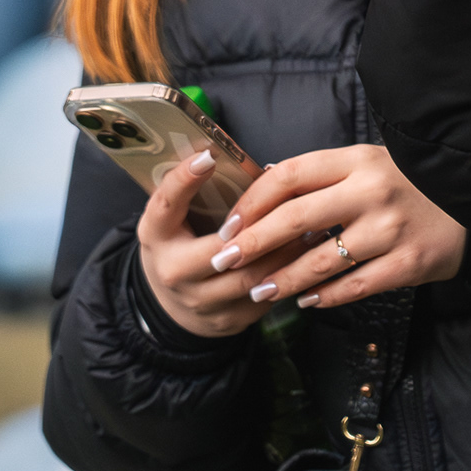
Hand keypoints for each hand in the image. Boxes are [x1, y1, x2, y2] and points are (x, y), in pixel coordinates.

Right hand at [137, 149, 309, 338]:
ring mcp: (200, 301)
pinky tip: (310, 255)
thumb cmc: (181, 245)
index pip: (166, 206)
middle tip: (294, 202)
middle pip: (221, 250)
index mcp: (157, 237)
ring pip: (251, 277)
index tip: (208, 155)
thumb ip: (194, 192)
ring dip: (285, 252)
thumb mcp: (176, 219)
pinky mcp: (228, 319)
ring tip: (314, 226)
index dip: (184, 180)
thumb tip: (224, 151)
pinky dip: (289, 274)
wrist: (172, 305)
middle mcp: (173, 271)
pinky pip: (266, 296)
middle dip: (260, 229)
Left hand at [208, 144, 468, 311]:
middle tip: (224, 262)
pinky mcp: (409, 263)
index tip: (229, 223)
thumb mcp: (371, 163)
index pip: (290, 175)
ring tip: (258, 292)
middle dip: (252, 244)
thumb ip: (325, 175)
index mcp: (359, 160)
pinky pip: (354, 287)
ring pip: (319, 262)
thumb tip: (264, 188)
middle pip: (295, 218)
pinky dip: (325, 297)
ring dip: (281, 281)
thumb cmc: (412, 184)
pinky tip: (307, 300)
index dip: (252, 200)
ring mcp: (392, 229)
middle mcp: (373, 191)